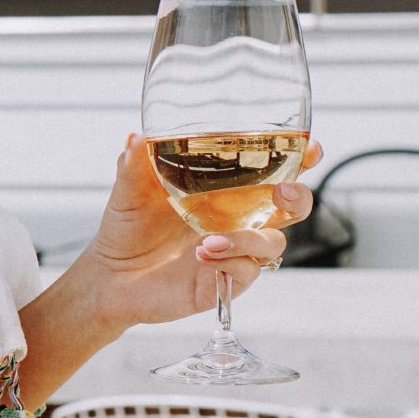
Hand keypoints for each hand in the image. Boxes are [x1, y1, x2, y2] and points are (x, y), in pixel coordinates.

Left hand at [79, 133, 321, 332]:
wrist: (108, 275)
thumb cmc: (127, 227)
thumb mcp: (128, 191)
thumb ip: (134, 164)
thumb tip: (135, 137)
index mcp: (227, 189)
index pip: (277, 169)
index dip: (301, 158)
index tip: (310, 149)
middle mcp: (239, 218)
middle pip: (294, 207)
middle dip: (299, 197)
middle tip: (282, 192)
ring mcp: (235, 251)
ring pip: (273, 242)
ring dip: (250, 238)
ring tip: (207, 241)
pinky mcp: (225, 280)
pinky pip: (247, 272)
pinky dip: (231, 262)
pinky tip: (202, 256)